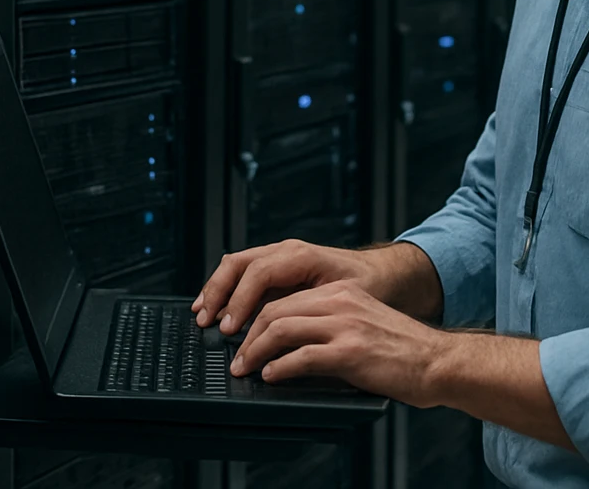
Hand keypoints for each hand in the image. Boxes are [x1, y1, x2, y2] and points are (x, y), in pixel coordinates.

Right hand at [193, 239, 384, 333]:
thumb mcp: (345, 300)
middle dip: (218, 291)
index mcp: (302, 256)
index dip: (239, 300)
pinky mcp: (278, 270)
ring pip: (236, 265)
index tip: (229, 327)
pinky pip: (244, 274)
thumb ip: (313, 313)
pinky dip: (227, 290)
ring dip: (217, 289)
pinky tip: (218, 309)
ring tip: (202, 314)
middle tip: (205, 320)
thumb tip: (284, 336)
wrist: (386, 276)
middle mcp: (287, 252)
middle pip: (239, 263)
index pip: (258, 272)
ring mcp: (280, 258)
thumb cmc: (371, 288)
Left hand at [231, 281, 448, 407]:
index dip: (255, 318)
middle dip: (248, 336)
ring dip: (256, 351)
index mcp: (342, 292)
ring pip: (282, 328)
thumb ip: (331, 324)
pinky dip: (280, 367)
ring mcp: (345, 325)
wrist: (438, 361)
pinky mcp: (350, 351)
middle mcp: (340, 301)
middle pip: (276, 310)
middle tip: (237, 358)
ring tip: (246, 368)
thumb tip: (289, 346)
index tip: (242, 338)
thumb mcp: (363, 322)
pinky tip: (272, 376)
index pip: (284, 298)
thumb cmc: (403, 350)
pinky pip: (302, 356)